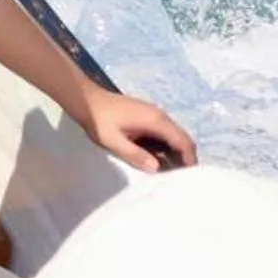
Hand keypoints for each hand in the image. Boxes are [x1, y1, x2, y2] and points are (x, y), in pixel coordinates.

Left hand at [82, 88, 197, 171]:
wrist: (87, 100)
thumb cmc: (99, 121)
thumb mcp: (113, 141)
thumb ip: (135, 155)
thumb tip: (157, 168)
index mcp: (155, 120)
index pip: (183, 141)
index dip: (190, 159)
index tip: (189, 178)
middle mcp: (159, 115)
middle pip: (182, 138)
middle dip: (185, 158)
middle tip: (180, 178)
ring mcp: (154, 113)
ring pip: (174, 135)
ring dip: (176, 152)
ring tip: (170, 172)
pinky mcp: (147, 115)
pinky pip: (164, 132)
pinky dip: (167, 146)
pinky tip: (157, 159)